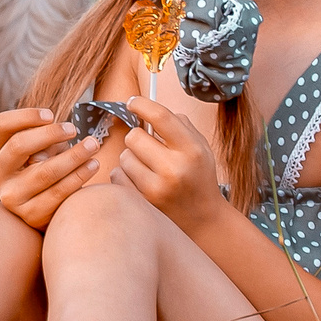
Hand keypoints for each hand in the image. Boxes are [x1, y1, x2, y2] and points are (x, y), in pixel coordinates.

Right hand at [0, 106, 103, 230]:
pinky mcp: (30, 215)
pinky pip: (58, 193)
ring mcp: (11, 197)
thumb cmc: (43, 166)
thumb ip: (42, 139)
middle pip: (19, 145)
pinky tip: (93, 165)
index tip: (51, 114)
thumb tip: (58, 132)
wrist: (45, 207)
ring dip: (73, 155)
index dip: (26, 116)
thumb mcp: (37, 148)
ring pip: (44, 171)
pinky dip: (79, 177)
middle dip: (50, 134)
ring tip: (93, 144)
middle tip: (74, 129)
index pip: (1, 125)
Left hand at [116, 97, 226, 229]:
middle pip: (134, 136)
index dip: (142, 104)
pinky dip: (125, 175)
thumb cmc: (198, 176)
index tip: (132, 101)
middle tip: (149, 146)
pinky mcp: (142, 202)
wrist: (203, 218)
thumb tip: (146, 107)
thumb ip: (178, 125)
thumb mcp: (200, 147)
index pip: (161, 117)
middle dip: (138, 137)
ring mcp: (156, 188)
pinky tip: (141, 181)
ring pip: (124, 156)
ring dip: (132, 158)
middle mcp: (174, 169)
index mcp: (191, 150)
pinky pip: (117, 175)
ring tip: (148, 168)